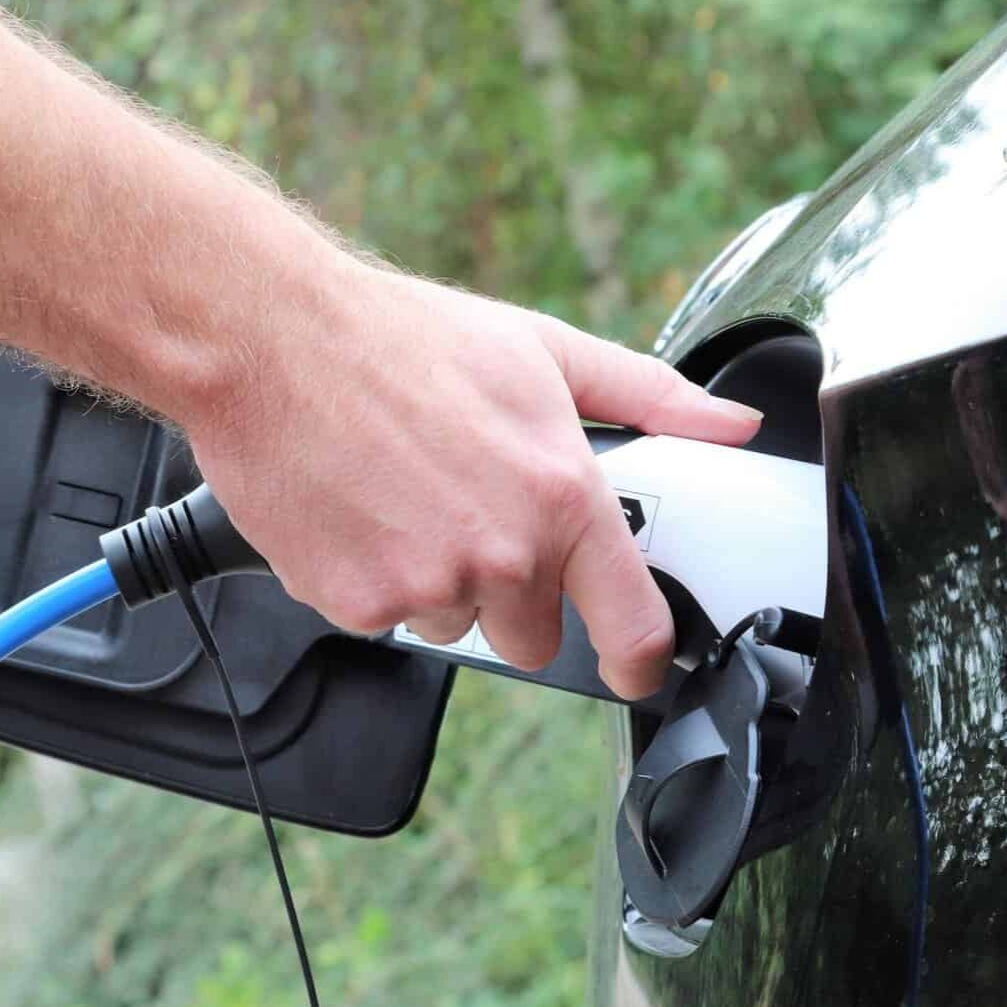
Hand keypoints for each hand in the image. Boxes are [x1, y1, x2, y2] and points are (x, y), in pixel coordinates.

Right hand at [181, 258, 761, 699]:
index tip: (635, 668)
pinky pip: (384, 618)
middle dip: (512, 593)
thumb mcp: (542, 351)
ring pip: (453, 625)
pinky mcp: (355, 604)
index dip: (643, 661)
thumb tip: (732, 423)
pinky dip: (373, 579)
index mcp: (561, 497)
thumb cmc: (403, 339)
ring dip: (438, 583)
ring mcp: (426, 587)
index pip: (634, 625)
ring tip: (404, 498)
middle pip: (532, 637)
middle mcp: (502, 554)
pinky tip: (360, 512)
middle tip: (471, 517)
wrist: (274, 343)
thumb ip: (649, 397)